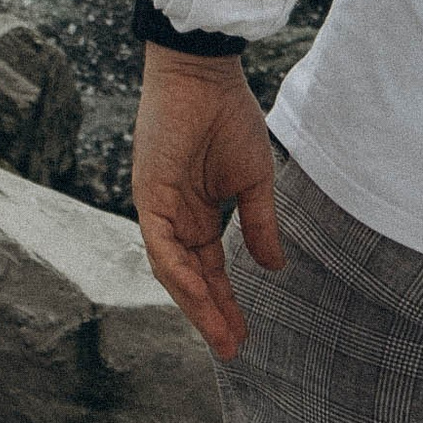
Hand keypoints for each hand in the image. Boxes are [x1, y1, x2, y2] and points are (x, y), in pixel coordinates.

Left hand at [131, 43, 284, 359]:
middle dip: (210, 314)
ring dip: (196, 304)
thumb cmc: (228, 116)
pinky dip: (179, 273)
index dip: (225, 302)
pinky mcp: (148, 195)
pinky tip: (199, 297)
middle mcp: (173, 217)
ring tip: (222, 337)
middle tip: (232, 350)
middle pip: (189, 278)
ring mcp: (158, 208)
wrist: (204, 73)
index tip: (244, 335)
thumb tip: (274, 267)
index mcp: (196, 212)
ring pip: (173, 270)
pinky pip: (160, 244)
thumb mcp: (253, 180)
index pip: (209, 269)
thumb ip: (259, 225)